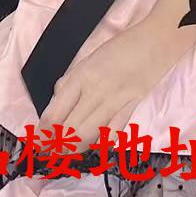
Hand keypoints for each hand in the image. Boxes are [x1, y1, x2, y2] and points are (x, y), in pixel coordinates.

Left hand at [35, 14, 195, 151]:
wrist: (157, 40)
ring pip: (88, 136)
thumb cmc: (122, 46)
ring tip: (64, 156)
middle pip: (69, 130)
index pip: (55, 113)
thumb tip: (56, 100)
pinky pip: (112, 135)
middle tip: (46, 154)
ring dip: (73, 150)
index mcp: (81, 76)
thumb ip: (71, 80)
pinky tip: (93, 148)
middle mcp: (95, 92)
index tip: (38, 140)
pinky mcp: (131, 110)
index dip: (43, 132)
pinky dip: (99, 145)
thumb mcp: (89, 57)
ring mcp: (114, 103)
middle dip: (54, 146)